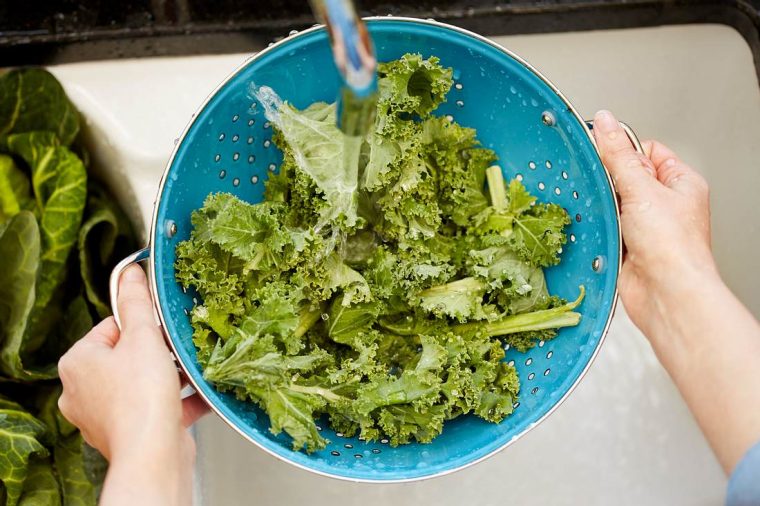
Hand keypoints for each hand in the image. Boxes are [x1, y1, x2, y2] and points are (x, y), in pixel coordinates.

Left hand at [58, 264, 207, 504]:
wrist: (153, 454)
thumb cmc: (141, 396)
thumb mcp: (143, 337)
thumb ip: (137, 302)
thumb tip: (130, 272)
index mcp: (78, 363)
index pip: (111, 327)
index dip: (141, 325)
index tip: (163, 327)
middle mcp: (83, 391)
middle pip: (128, 356)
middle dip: (160, 352)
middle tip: (180, 348)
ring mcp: (105, 416)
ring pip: (144, 383)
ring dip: (172, 376)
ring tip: (195, 369)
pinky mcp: (130, 433)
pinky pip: (156, 408)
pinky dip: (179, 400)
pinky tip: (202, 393)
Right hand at [593, 110, 759, 473]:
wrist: (666, 295)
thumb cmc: (673, 247)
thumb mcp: (642, 189)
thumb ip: (618, 155)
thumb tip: (605, 122)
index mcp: (680, 183)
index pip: (647, 150)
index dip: (624, 149)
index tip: (602, 149)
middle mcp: (665, 205)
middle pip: (625, 177)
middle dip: (608, 181)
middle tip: (599, 184)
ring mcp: (645, 227)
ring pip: (611, 203)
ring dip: (601, 207)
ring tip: (601, 212)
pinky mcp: (626, 247)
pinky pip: (604, 227)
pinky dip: (597, 228)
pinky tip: (595, 229)